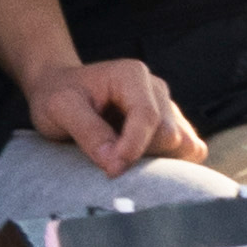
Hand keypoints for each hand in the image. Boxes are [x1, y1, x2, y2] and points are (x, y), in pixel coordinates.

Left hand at [24, 56, 196, 173]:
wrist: (58, 88)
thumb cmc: (58, 95)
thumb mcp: (60, 109)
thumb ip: (88, 132)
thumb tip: (115, 164)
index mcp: (132, 75)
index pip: (148, 117)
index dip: (133, 148)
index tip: (112, 170)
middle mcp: (156, 89)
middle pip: (170, 135)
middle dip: (142, 157)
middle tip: (109, 164)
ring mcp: (167, 107)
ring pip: (184, 145)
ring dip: (157, 162)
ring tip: (122, 159)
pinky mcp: (172, 125)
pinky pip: (189, 150)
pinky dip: (171, 164)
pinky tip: (140, 163)